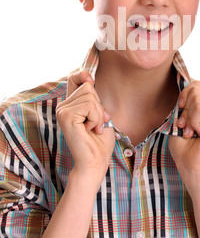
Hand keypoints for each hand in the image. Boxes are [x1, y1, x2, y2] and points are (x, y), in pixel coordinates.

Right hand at [56, 71, 114, 186]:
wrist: (95, 162)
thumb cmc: (99, 141)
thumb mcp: (99, 114)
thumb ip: (93, 99)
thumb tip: (89, 81)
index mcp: (70, 105)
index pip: (73, 79)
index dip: (83, 75)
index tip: (91, 80)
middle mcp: (63, 106)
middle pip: (88, 87)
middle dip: (99, 106)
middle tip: (96, 124)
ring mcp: (62, 110)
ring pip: (90, 96)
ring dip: (98, 114)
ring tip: (93, 128)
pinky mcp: (66, 116)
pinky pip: (90, 105)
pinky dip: (96, 118)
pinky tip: (90, 130)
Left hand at [169, 81, 199, 192]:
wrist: (190, 165)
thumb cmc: (183, 147)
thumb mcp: (179, 119)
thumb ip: (183, 104)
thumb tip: (185, 84)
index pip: (195, 85)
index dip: (184, 96)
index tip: (180, 113)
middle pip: (195, 88)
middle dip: (184, 108)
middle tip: (186, 127)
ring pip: (197, 97)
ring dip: (188, 116)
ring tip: (191, 131)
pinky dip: (193, 120)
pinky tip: (198, 133)